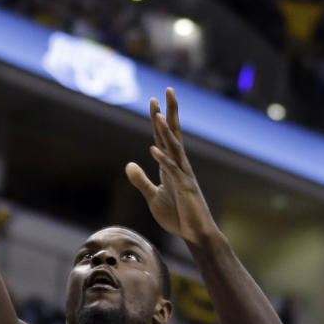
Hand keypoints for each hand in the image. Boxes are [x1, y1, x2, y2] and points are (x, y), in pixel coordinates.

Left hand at [126, 87, 217, 243]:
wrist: (194, 234)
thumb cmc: (177, 215)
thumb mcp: (153, 197)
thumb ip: (141, 181)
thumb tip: (129, 165)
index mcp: (170, 165)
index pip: (163, 137)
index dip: (157, 119)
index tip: (153, 100)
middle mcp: (178, 165)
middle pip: (173, 134)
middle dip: (169, 112)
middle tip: (168, 89)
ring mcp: (183, 175)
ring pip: (174, 148)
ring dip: (165, 131)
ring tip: (157, 114)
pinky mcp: (185, 188)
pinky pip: (172, 171)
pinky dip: (163, 160)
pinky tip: (153, 149)